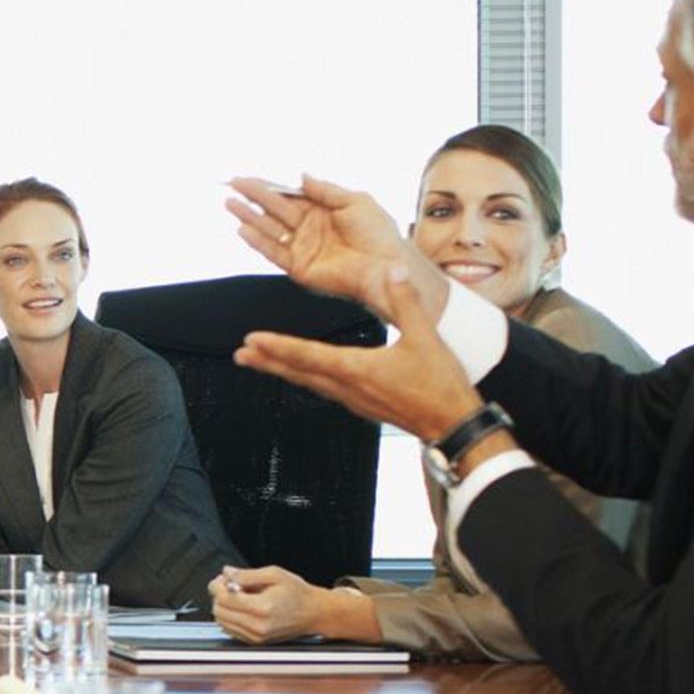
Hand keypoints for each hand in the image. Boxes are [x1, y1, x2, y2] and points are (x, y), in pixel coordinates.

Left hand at [210, 565, 328, 642]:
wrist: (314, 613)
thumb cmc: (298, 594)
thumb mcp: (274, 574)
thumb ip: (247, 575)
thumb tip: (228, 573)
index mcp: (262, 608)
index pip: (224, 598)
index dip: (217, 585)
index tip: (221, 578)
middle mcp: (257, 626)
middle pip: (219, 611)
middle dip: (219, 595)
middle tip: (229, 584)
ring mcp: (256, 637)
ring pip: (222, 622)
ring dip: (223, 607)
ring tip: (237, 595)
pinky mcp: (255, 641)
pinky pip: (230, 630)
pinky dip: (230, 617)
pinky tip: (241, 607)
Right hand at [226, 174, 448, 322]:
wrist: (384, 265)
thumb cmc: (378, 233)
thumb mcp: (354, 200)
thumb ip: (325, 189)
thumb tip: (300, 176)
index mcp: (322, 210)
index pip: (289, 195)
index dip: (269, 186)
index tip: (247, 177)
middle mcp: (309, 228)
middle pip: (275, 209)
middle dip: (253, 197)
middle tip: (231, 185)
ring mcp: (303, 249)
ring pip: (270, 230)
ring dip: (249, 217)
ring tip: (230, 204)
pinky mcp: (300, 269)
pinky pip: (275, 253)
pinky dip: (258, 242)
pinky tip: (242, 230)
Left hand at [234, 265, 479, 440]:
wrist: (452, 425)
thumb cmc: (440, 386)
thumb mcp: (425, 337)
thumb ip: (406, 301)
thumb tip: (393, 268)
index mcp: (357, 369)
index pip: (308, 356)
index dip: (278, 347)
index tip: (252, 340)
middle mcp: (348, 388)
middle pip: (299, 373)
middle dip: (268, 362)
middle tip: (241, 355)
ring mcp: (353, 400)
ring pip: (309, 383)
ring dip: (283, 371)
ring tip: (261, 362)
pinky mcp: (362, 405)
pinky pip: (325, 390)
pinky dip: (306, 379)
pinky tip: (303, 374)